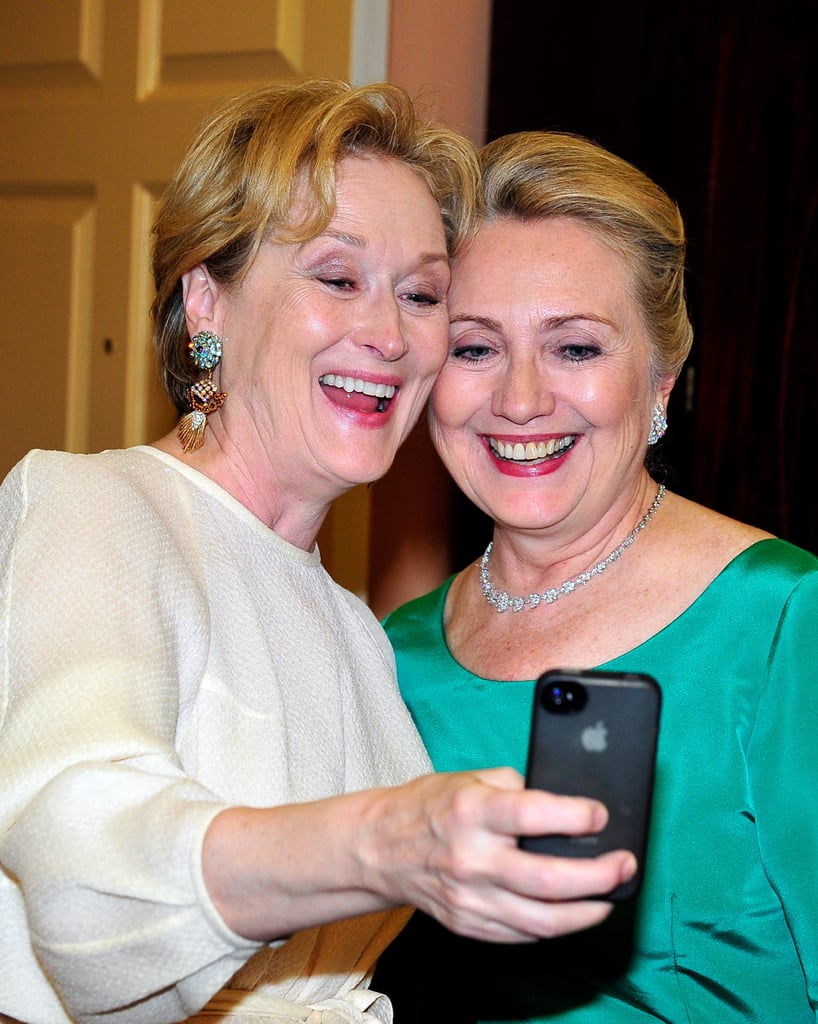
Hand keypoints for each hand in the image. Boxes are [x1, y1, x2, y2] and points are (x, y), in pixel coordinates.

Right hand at [357, 767, 635, 942]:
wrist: (379, 848)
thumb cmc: (428, 807)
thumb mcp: (468, 777)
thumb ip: (515, 786)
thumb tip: (562, 800)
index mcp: (473, 811)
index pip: (533, 815)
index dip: (575, 817)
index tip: (601, 816)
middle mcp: (472, 858)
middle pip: (548, 879)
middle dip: (598, 876)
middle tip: (624, 866)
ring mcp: (470, 898)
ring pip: (542, 921)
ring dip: (587, 912)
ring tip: (610, 898)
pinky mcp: (469, 924)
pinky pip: (522, 935)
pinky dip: (554, 926)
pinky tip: (572, 912)